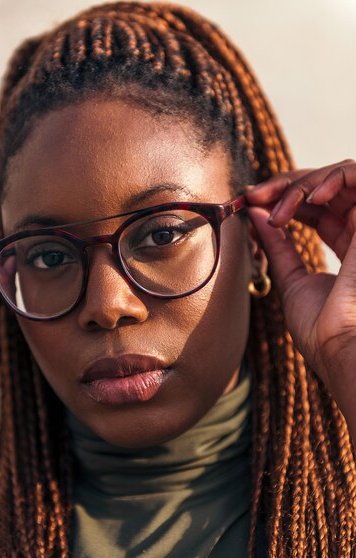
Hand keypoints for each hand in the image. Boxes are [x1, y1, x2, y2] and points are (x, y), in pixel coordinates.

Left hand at [245, 159, 355, 435]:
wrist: (339, 346)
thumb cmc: (319, 326)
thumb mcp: (290, 279)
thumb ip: (278, 246)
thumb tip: (256, 216)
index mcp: (345, 246)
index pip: (314, 207)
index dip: (281, 198)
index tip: (248, 202)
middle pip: (324, 187)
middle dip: (284, 185)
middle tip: (253, 195)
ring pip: (340, 176)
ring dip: (302, 182)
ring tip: (276, 202)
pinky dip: (332, 178)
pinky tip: (309, 196)